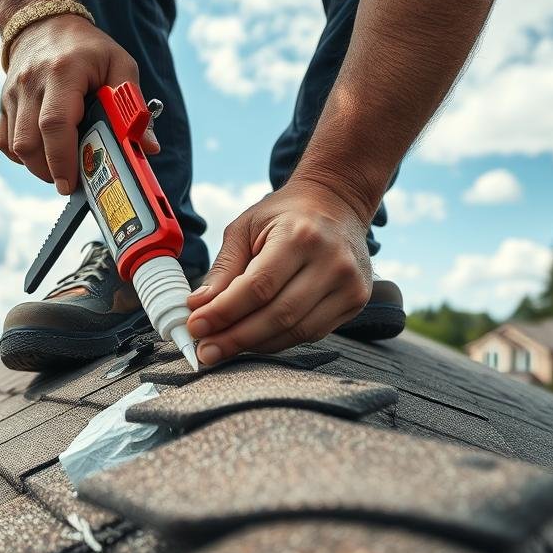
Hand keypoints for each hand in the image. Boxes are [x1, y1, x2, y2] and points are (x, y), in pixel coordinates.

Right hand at [0, 14, 158, 194]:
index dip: (63, 159)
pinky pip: (5, 143)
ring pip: (16, 147)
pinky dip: (23, 157)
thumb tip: (148, 146)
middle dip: (50, 171)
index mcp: (63, 72)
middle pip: (30, 142)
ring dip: (38, 167)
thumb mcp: (119, 65)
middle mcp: (32, 83)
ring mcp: (12, 93)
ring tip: (61, 167)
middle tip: (71, 180)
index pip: (56, 123)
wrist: (44, 24)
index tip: (71, 183)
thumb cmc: (88, 49)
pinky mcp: (4, 103)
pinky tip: (44, 154)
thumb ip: (134, 106)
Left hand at [186, 178, 373, 363]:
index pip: (258, 286)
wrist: (338, 202)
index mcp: (301, 235)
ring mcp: (349, 284)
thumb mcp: (246, 228)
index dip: (224, 312)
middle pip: (278, 315)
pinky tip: (255, 339)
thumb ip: (224, 269)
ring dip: (254, 345)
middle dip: (235, 338)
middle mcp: (332, 261)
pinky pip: (311, 333)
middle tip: (206, 350)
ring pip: (295, 331)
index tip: (196, 326)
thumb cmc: (287, 214)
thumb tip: (198, 306)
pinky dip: (278, 341)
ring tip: (224, 347)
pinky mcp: (356, 301)